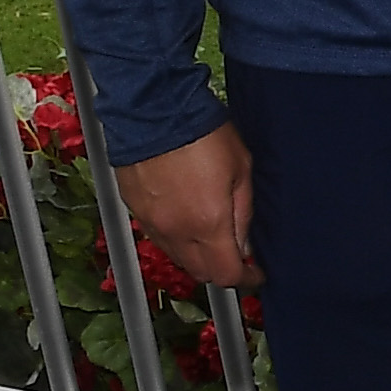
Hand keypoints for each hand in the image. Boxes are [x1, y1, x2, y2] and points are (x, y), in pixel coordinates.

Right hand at [118, 124, 259, 292]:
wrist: (153, 111)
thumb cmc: (202, 133)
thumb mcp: (242, 170)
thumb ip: (244, 213)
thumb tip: (244, 244)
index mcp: (208, 223)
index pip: (226, 274)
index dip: (246, 279)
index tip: (256, 274)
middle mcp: (176, 231)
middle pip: (200, 272)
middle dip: (221, 270)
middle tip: (237, 255)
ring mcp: (152, 222)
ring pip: (177, 257)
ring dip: (197, 256)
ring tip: (213, 235)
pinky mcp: (135, 210)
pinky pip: (159, 237)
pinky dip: (176, 239)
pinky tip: (187, 219)